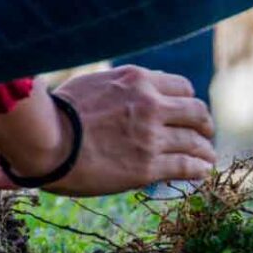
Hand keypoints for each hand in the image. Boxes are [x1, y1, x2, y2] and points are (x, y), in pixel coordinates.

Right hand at [42, 65, 216, 196]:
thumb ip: (125, 83)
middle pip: (196, 112)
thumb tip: (148, 83)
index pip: (183, 87)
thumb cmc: (60, 112)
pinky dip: (198, 169)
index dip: (189, 100)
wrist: (45, 141)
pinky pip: (185, 166)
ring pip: (194, 141)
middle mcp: (151, 105)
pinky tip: (201, 172)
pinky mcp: (147, 166)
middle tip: (205, 133)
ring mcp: (151, 136)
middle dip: (204, 124)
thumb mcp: (96, 82)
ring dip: (205, 149)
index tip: (188, 111)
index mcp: (138, 81)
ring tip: (207, 156)